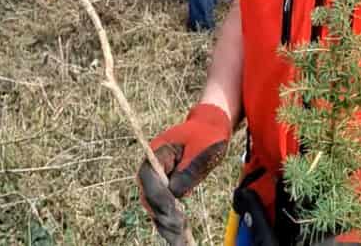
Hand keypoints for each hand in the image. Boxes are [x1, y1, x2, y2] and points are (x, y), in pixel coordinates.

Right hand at [137, 104, 230, 237]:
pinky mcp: (167, 184)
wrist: (212, 126)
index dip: (158, 195)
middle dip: (161, 213)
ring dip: (165, 220)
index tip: (172, 209)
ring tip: (179, 237)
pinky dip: (170, 217)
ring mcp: (159, 175)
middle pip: (149, 193)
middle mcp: (154, 165)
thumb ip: (188, 170)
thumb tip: (175, 194)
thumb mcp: (202, 149)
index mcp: (158, 151)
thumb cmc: (208, 134)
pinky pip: (164, 203)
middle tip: (178, 230)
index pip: (149, 177)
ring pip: (155, 203)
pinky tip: (179, 233)